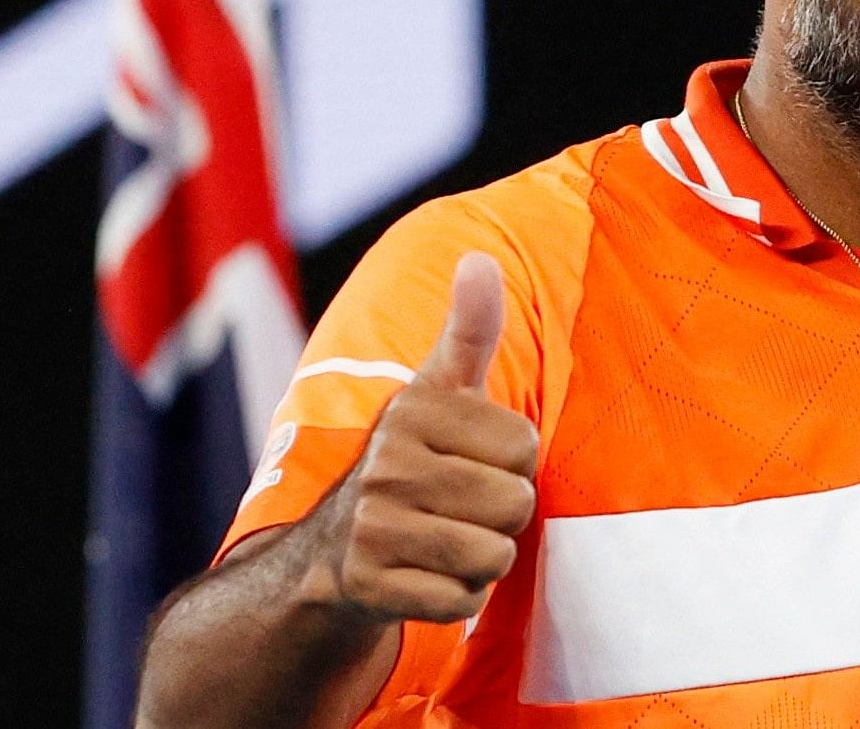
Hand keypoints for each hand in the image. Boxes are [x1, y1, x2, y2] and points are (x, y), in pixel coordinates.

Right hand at [308, 253, 540, 625]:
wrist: (335, 551)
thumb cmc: (415, 459)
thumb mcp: (440, 390)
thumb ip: (470, 329)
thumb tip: (479, 259)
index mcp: (413, 413)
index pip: (525, 448)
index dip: (513, 462)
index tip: (471, 460)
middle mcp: (385, 467)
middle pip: (515, 505)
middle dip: (502, 514)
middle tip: (458, 507)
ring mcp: (371, 529)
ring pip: (494, 556)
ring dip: (485, 559)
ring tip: (446, 539)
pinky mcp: (369, 587)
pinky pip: (463, 601)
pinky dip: (458, 598)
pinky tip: (427, 576)